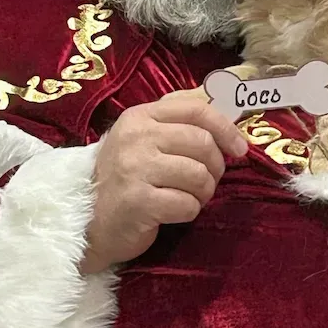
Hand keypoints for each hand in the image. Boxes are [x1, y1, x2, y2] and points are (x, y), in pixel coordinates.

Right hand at [81, 96, 247, 273]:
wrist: (87, 221)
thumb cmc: (125, 179)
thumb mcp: (144, 139)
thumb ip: (180, 120)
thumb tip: (228, 106)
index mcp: (140, 116)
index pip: (196, 109)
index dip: (226, 128)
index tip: (240, 148)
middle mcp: (135, 137)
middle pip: (203, 143)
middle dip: (215, 168)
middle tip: (205, 182)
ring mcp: (134, 168)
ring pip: (199, 175)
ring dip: (203, 193)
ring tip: (187, 197)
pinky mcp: (138, 201)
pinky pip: (187, 205)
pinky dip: (188, 212)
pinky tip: (172, 212)